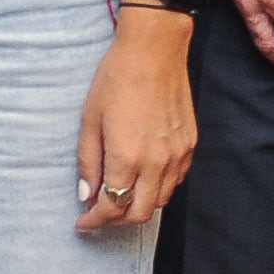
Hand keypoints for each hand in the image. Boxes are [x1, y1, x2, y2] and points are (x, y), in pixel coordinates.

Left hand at [76, 10, 197, 230]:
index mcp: (127, 157)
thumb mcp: (90, 119)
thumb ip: (88, 161)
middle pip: (140, 213)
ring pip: (160, 200)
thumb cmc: (116, 79)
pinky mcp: (190, 146)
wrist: (154, 50)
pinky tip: (143, 178)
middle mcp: (156, 163)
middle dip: (116, 221)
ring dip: (139, 206)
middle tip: (99, 215)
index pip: (111, 206)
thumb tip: (86, 194)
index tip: (83, 223)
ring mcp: (177, 155)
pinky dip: (158, 189)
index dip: (95, 221)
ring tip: (120, 197)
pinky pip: (176, 181)